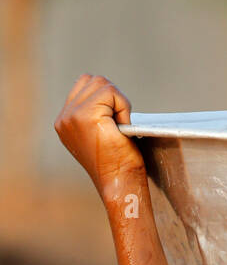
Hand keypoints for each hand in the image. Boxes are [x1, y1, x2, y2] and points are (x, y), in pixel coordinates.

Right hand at [54, 74, 144, 199]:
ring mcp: (72, 115)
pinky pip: (110, 92)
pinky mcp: (86, 116)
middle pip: (93, 80)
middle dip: (113, 98)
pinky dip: (123, 106)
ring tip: (120, 126)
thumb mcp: (100, 134)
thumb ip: (94, 114)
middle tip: (120, 125)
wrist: (121, 184)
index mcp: (65, 122)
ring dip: (118, 102)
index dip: (106, 99)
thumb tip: (105, 93)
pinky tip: (122, 128)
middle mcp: (64, 118)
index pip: (84, 86)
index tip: (114, 125)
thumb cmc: (118, 165)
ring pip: (101, 83)